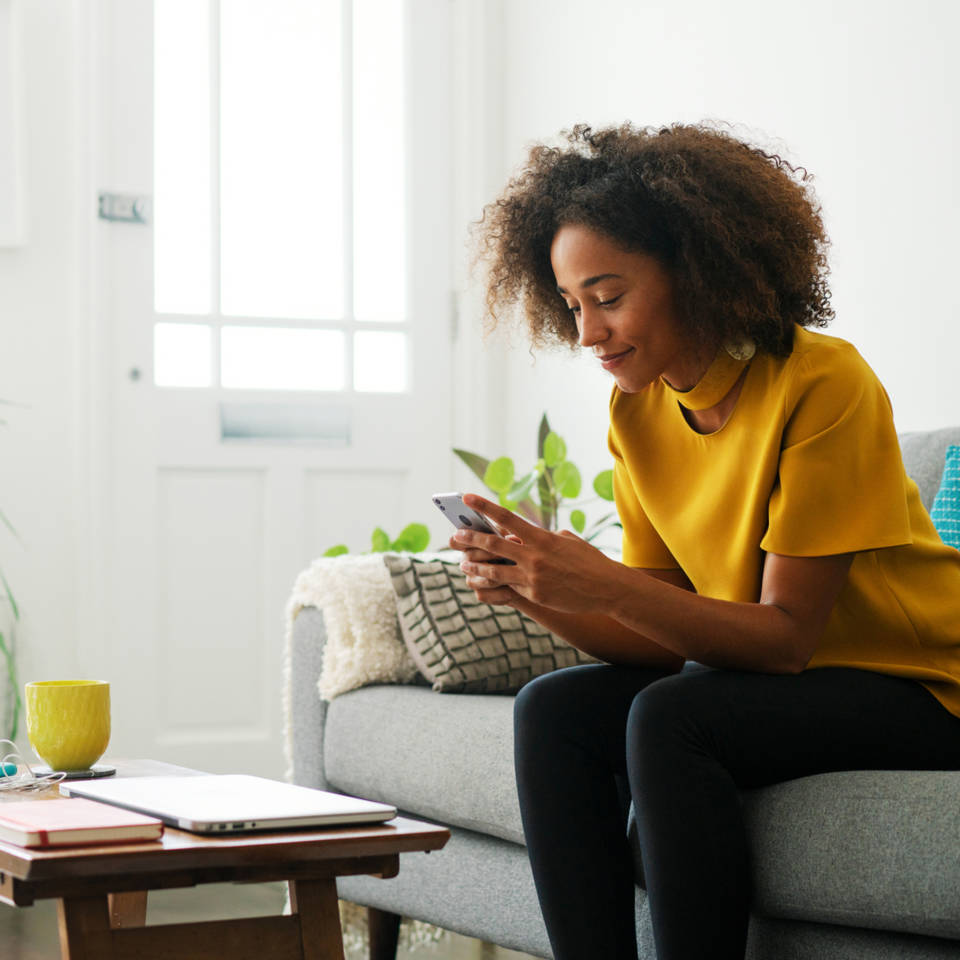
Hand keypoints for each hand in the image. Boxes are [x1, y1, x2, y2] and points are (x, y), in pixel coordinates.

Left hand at [451, 494, 623, 614]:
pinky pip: (509, 588)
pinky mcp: (534, 596)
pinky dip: (495, 584)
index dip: (484, 507)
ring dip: (476, 566)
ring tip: (463, 564)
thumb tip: (526, 538)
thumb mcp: (567, 540)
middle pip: (493, 544)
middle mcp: (534, 556)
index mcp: (541, 537)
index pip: (506, 518)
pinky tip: (483, 583)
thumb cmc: (589, 560)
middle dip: (471, 539)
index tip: (466, 498)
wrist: (606, 588)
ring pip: (494, 571)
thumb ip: (544, 538)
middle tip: (455, 536)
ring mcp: (532, 578)